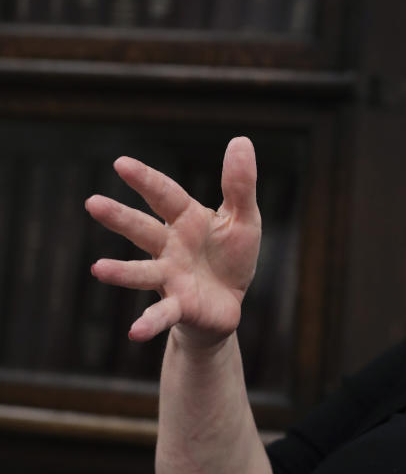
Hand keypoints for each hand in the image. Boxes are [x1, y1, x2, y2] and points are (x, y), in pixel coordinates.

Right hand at [86, 137, 260, 347]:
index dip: (145, 180)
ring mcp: (171, 278)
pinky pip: (162, 315)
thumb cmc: (230, 257)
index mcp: (187, 220)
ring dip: (122, 273)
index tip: (121, 163)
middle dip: (120, 218)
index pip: (165, 195)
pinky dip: (149, 323)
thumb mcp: (244, 219)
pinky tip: (135, 333)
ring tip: (98, 270)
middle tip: (92, 203)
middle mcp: (171, 247)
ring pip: (143, 272)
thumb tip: (240, 140)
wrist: (228, 303)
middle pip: (143, 230)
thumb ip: (240, 184)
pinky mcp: (180, 306)